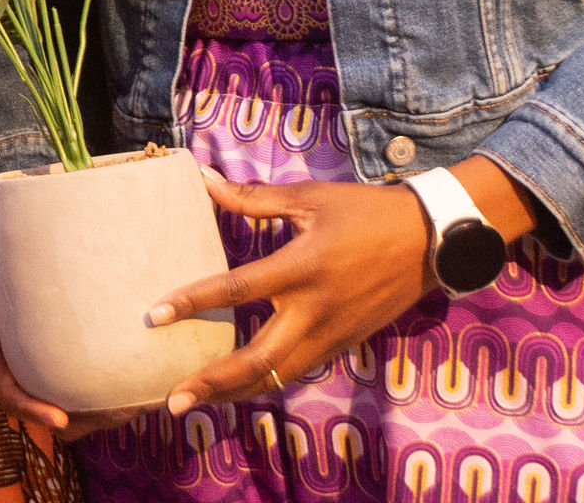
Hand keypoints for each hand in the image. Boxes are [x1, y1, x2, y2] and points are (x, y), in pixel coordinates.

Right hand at [0, 247, 135, 445]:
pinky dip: (113, 397)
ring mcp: (54, 369)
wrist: (38, 251)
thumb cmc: (7, 260)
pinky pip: (95, 394)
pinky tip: (138, 388)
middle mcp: (28, 369)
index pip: (11, 394)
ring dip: (98, 415)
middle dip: (75, 423)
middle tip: (113, 416)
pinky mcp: (80, 363)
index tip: (59, 419)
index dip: (31, 411)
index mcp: (2, 355)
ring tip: (129, 406)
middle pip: (48, 412)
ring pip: (74, 410)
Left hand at [147, 175, 432, 415]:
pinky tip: (240, 387)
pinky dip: (268, 382)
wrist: (430, 241)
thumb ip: (254, 198)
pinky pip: (299, 370)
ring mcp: (332, 333)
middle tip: (172, 399)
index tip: (154, 315)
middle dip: (213, 382)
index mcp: (301, 268)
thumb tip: (204, 180)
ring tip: (197, 402)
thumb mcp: (310, 198)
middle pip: (258, 360)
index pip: (237, 289)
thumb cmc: (365, 213)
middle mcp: (314, 310)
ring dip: (236, 391)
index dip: (192, 302)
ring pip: (278, 376)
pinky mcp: (344, 344)